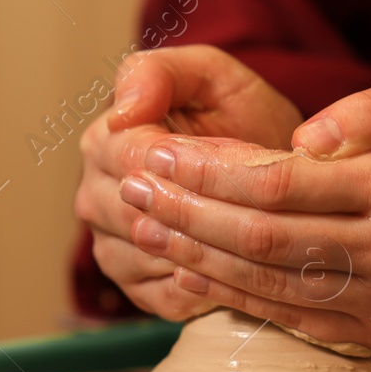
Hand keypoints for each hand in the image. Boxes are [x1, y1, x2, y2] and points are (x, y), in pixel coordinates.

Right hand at [75, 44, 303, 318]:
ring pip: (148, 258)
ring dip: (200, 249)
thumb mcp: (213, 77)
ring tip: (250, 235)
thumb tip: (123, 112)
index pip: (131, 158)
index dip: (188, 163)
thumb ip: (161, 73)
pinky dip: (204, 286)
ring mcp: (111, 244)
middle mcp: (96, 195)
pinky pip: (163, 297)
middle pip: (135, 213)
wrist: (274, 167)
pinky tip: (238, 266)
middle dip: (197, 208)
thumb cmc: (244, 116)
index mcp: (105, 140)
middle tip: (254, 203)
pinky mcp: (136, 288)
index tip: (237, 161)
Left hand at [114, 78, 370, 349]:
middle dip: (188, 211)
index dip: (210, 171)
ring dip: (196, 253)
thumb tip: (305, 140)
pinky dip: (230, 292)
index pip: (279, 183)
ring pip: (267, 282)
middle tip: (134, 187)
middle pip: (263, 237)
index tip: (160, 153)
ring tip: (146, 223)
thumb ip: (367, 108)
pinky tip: (189, 265)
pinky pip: (286, 316)